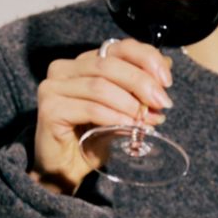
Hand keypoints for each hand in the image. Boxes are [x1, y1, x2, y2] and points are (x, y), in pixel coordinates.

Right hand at [32, 38, 172, 193]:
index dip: (146, 59)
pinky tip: (130, 127)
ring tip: (148, 120)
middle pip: (110, 65)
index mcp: (83, 62)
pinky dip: (115, 117)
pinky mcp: (50, 109)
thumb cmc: (90, 139)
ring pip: (100, 86)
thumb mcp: (121, 110)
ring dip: (130, 104)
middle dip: (141, 83)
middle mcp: (64, 69)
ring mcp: (53, 87)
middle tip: (162, 103)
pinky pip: (91, 108)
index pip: (119, 47)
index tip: (167, 82)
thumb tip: (167, 65)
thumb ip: (138, 88)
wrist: (64, 171)